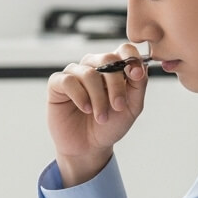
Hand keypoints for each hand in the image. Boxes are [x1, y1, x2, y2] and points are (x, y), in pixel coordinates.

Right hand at [47, 44, 149, 184]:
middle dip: (116, 85)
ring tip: (101, 117)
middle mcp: (94, 66)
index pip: (123, 50)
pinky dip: (80, 95)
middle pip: (108, 59)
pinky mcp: (57, 84)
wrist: (89, 147)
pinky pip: (68, 80)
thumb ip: (138, 85)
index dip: (131, 58)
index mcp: (114, 68)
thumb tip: (140, 66)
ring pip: (89, 72)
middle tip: (118, 106)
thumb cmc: (110, 126)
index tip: (135, 76)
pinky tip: (85, 108)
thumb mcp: (132, 108)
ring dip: (98, 97)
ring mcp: (75, 73)